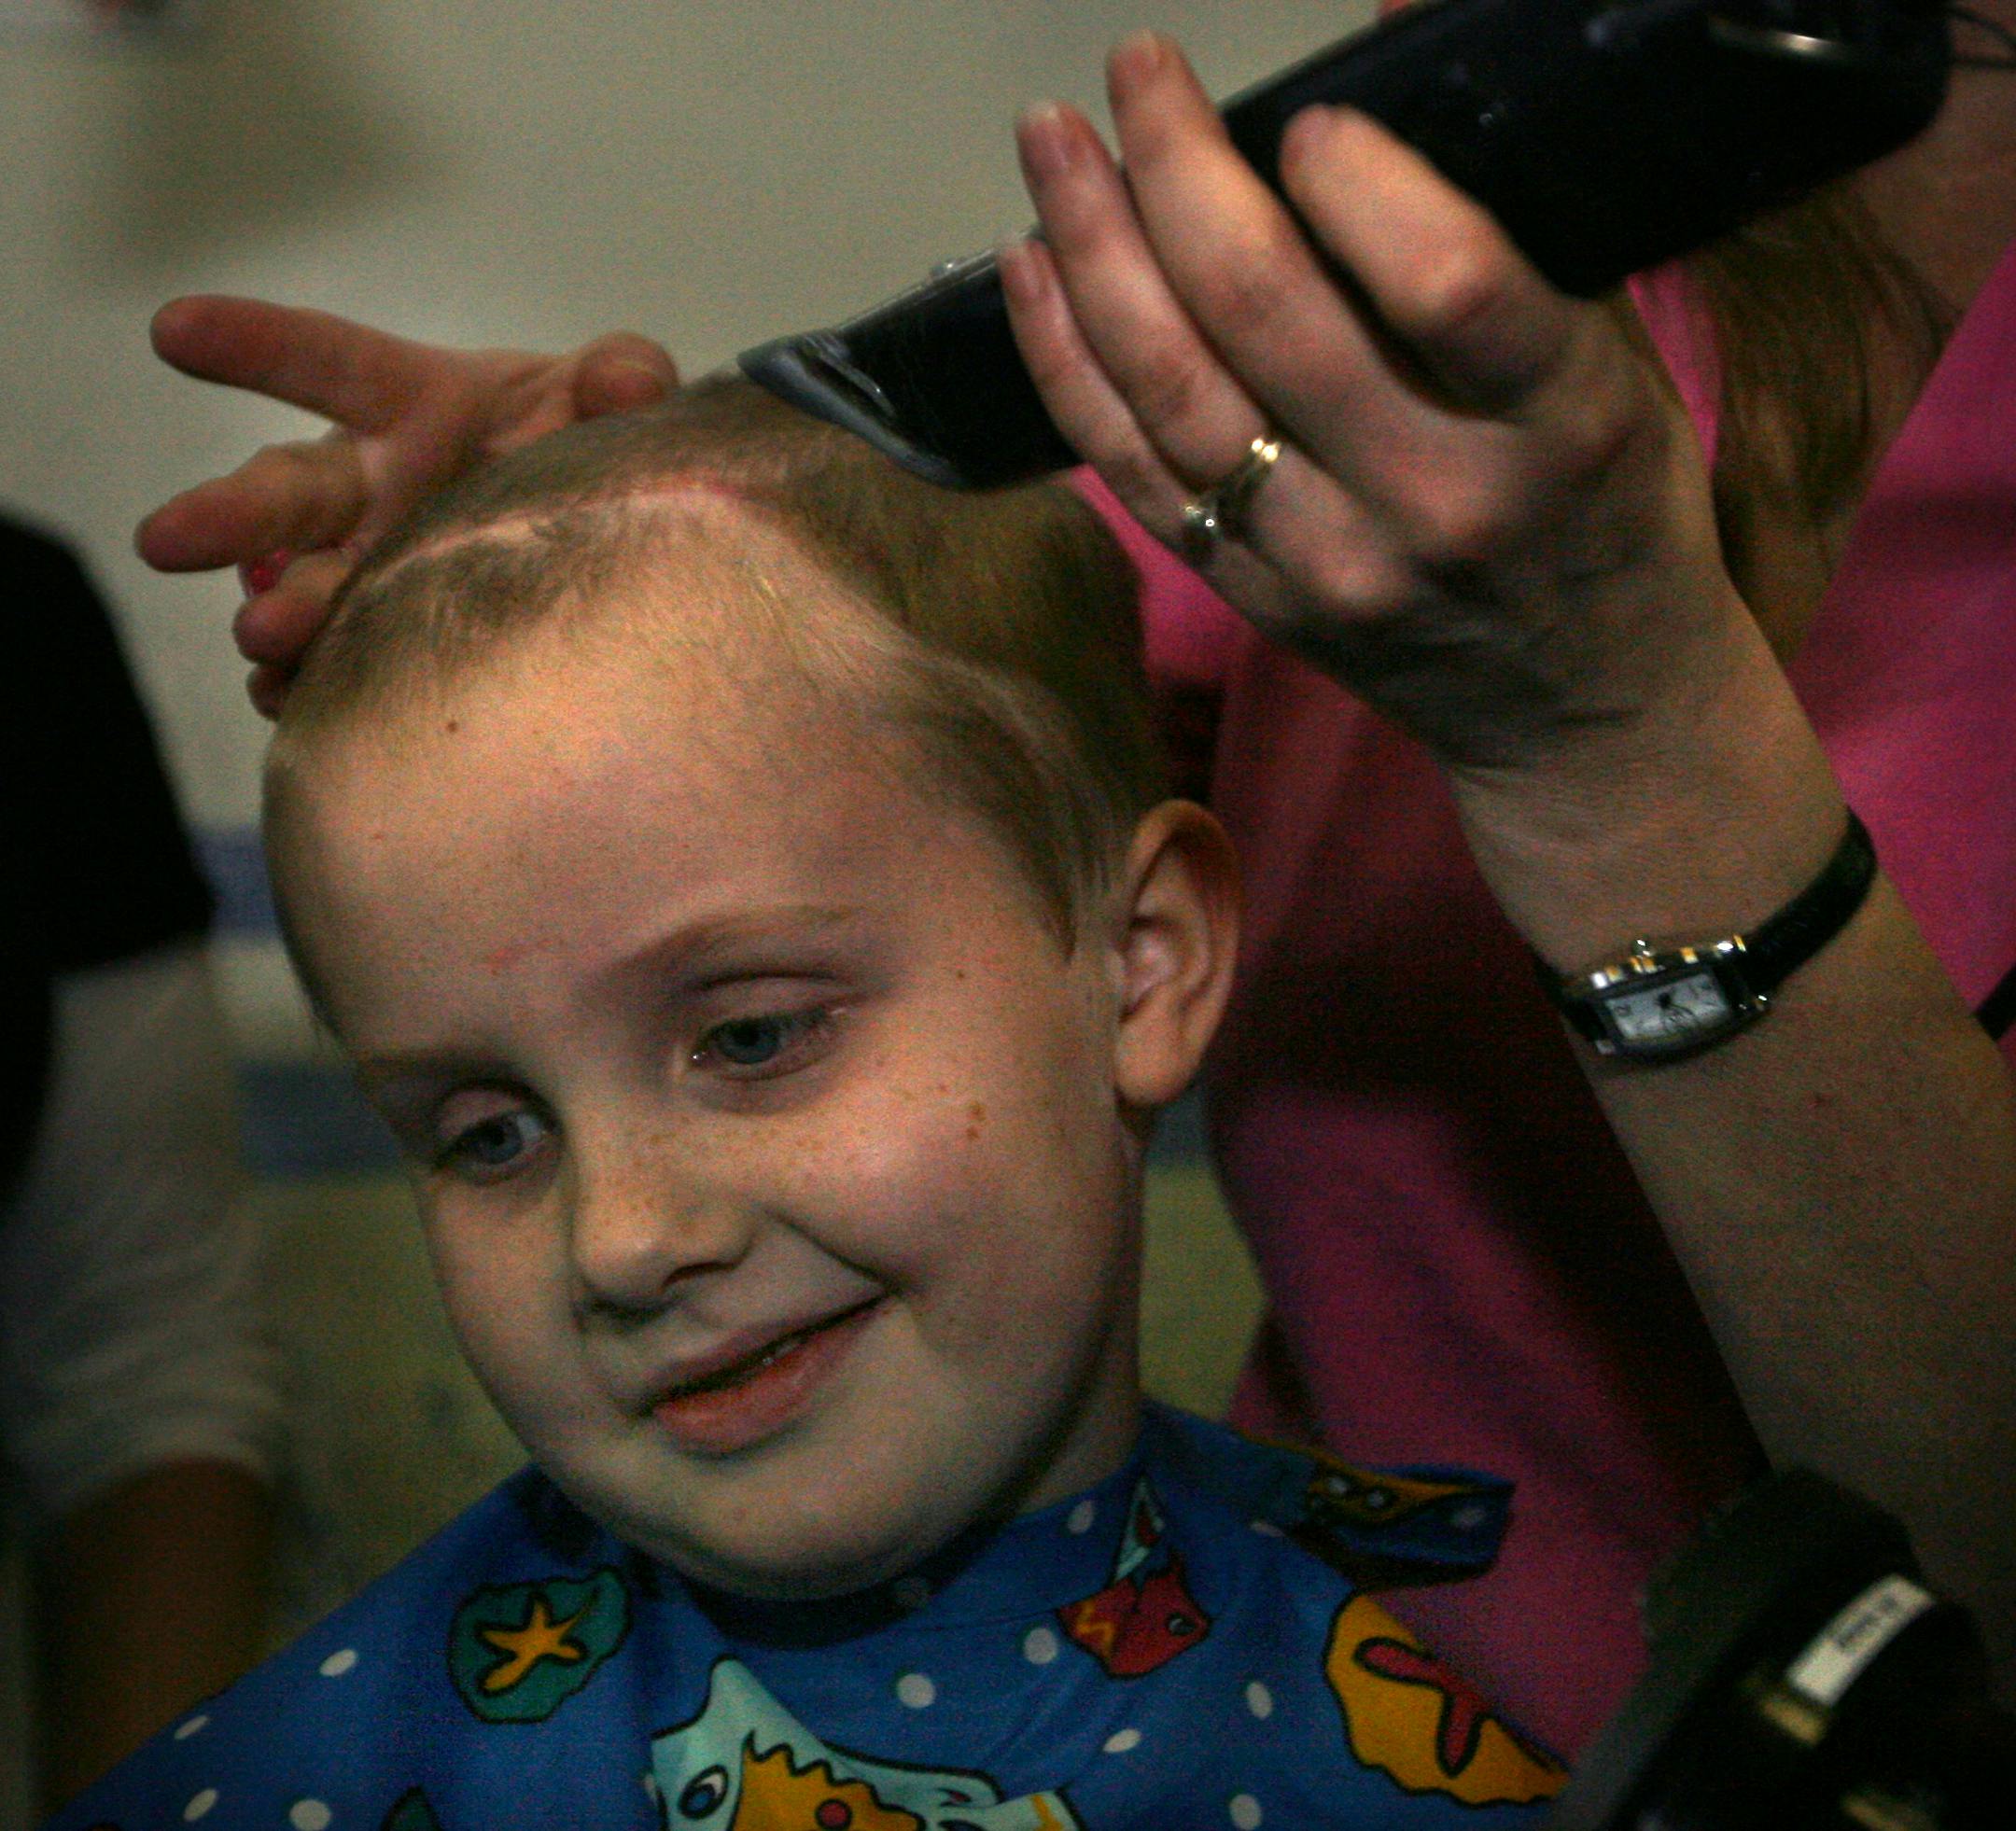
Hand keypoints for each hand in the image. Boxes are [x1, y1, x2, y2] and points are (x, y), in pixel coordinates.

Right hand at [137, 298, 678, 714]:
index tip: (174, 330)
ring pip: (304, 590)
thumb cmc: (590, 437)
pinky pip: (340, 668)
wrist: (623, 534)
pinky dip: (318, 686)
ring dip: (281, 615)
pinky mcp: (392, 639)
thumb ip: (621, 374)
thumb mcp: (613, 390)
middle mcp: (374, 487)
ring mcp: (374, 570)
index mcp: (414, 403)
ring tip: (261, 641)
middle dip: (227, 515)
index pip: (327, 361)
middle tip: (164, 542)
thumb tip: (627, 384)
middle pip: (289, 492)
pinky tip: (296, 704)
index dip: (256, 344)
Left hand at [1001, 34, 1750, 783]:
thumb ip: (1511, 239)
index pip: (1447, 283)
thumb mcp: (1617, 367)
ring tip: (1051, 143)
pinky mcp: (1256, 602)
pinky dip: (1070, 367)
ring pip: (1176, 393)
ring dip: (1095, 252)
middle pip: (1268, 319)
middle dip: (1182, 171)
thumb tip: (1398, 45)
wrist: (1585, 712)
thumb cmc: (1612, 506)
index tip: (1304, 116)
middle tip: (1136, 68)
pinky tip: (1031, 270)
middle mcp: (1434, 501)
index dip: (1358, 182)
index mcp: (1560, 422)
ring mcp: (1329, 566)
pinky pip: (1134, 474)